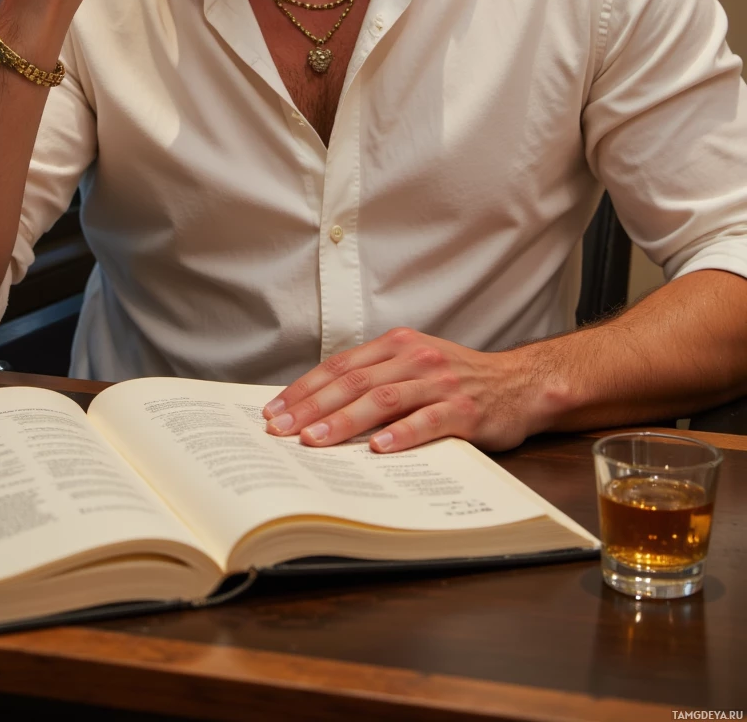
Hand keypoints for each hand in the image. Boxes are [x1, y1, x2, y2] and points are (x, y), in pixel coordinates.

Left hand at [262, 328, 543, 453]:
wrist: (519, 384)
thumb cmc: (458, 380)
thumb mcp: (414, 367)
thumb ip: (375, 379)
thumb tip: (318, 408)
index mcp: (397, 346)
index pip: (340, 367)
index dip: (305, 389)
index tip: (274, 411)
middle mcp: (415, 358)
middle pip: (354, 382)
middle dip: (313, 407)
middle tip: (282, 430)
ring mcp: (440, 383)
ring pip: (384, 399)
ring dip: (345, 421)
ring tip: (317, 441)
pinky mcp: (464, 410)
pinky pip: (428, 421)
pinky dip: (401, 434)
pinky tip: (379, 448)